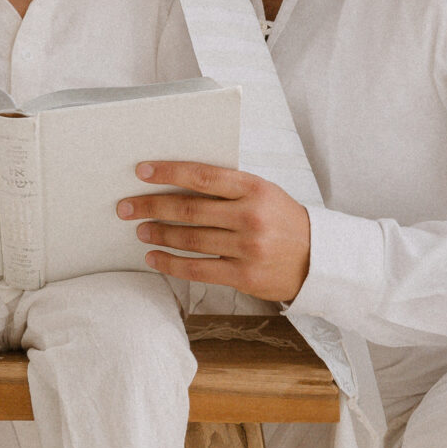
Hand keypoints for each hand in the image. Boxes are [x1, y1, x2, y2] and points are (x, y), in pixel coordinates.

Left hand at [117, 162, 312, 304]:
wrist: (319, 258)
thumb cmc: (283, 221)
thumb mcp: (263, 194)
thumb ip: (228, 189)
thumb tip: (177, 184)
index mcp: (255, 188)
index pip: (203, 176)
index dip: (169, 172)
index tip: (141, 171)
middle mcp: (250, 216)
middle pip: (189, 210)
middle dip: (151, 207)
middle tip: (126, 207)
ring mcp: (247, 248)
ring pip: (190, 240)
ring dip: (159, 234)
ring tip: (140, 229)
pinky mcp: (243, 276)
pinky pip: (197, 269)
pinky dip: (170, 263)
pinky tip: (154, 257)